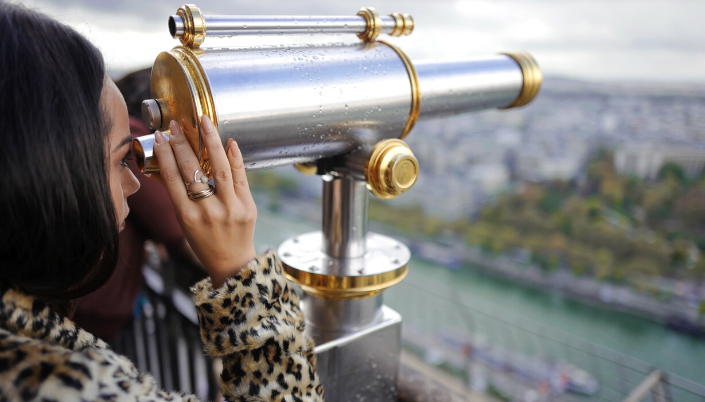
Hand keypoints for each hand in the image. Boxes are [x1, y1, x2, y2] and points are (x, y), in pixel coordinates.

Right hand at [151, 115, 256, 287]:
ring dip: (211, 142)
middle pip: (192, 169)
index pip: (171, 177)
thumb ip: (178, 195)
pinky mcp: (248, 207)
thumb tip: (170, 160)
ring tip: (204, 122)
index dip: (164, 153)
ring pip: (219, 168)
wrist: (232, 263)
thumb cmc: (203, 240)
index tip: (160, 135)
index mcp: (185, 216)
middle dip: (183, 143)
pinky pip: (241, 177)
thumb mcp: (183, 222)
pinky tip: (229, 142)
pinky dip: (236, 158)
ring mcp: (230, 209)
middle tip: (177, 124)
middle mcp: (207, 211)